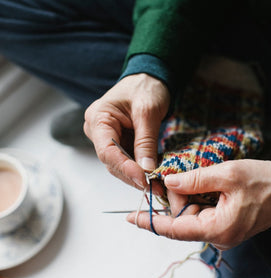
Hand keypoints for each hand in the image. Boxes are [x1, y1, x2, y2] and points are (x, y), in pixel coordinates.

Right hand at [84, 73, 169, 190]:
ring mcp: (108, 137)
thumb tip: (147, 169)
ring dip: (136, 175)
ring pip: (119, 163)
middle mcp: (98, 130)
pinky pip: (127, 159)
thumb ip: (146, 141)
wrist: (149, 79)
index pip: (107, 150)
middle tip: (153, 188)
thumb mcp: (148, 112)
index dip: (124, 168)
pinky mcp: (119, 142)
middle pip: (111, 161)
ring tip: (155, 186)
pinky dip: (139, 169)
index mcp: (98, 118)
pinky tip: (152, 176)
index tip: (143, 179)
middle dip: (132, 175)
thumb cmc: (146, 88)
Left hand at [127, 159, 270, 249]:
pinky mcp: (223, 222)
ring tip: (194, 178)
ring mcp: (220, 230)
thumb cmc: (265, 182)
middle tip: (178, 176)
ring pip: (189, 214)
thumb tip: (169, 182)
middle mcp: (217, 235)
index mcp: (218, 229)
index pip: (174, 229)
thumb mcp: (228, 175)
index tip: (132, 217)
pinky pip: (200, 212)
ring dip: (185, 195)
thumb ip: (195, 179)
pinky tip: (199, 185)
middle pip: (180, 219)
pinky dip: (194, 197)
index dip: (151, 222)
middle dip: (174, 196)